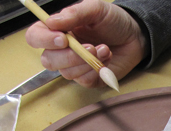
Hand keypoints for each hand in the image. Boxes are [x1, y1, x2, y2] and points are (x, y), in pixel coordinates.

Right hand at [25, 0, 147, 87]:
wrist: (135, 36)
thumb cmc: (113, 21)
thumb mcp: (95, 9)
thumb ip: (74, 14)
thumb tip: (52, 21)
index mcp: (58, 30)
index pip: (35, 37)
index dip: (44, 40)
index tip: (63, 38)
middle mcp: (62, 50)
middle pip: (48, 60)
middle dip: (69, 56)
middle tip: (90, 47)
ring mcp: (74, 66)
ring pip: (67, 73)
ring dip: (87, 62)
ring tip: (104, 48)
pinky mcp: (88, 79)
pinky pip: (84, 81)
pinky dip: (96, 70)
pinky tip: (107, 58)